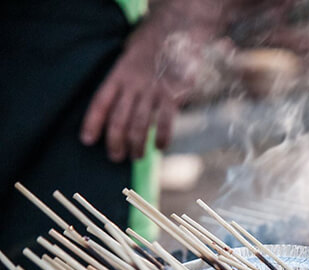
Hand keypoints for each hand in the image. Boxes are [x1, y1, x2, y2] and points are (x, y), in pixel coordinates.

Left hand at [80, 1, 224, 161]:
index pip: (102, 102)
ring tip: (137, 156)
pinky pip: (166, 121)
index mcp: (120, 74)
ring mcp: (154, 91)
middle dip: (116, 142)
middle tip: (115, 157)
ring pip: (141, 125)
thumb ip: (124, 78)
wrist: (179, 30)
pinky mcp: (173, 95)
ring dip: (137, 145)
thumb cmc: (152, 42)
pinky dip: (163, 137)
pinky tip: (161, 147)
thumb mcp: (129, 54)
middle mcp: (134, 84)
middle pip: (119, 120)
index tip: (87, 140)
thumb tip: (118, 100)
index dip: (93, 123)